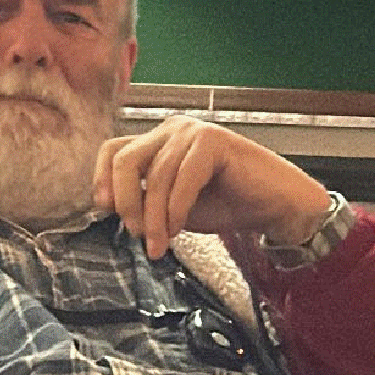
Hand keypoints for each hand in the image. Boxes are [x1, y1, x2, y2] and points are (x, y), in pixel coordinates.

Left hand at [93, 115, 331, 259]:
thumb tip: (108, 206)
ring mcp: (192, 132)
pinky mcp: (214, 141)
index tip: (103, 209)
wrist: (274, 207)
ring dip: (154, 218)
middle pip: (124, 159)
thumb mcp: (169, 207)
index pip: (112, 150)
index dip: (101, 179)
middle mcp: (171, 130)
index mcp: (157, 141)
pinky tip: (178, 229)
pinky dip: (176, 210)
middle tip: (136, 234)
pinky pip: (182, 179)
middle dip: (126, 203)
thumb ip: (142, 201)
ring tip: (159, 245)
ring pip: (154, 176)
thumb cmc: (224, 204)